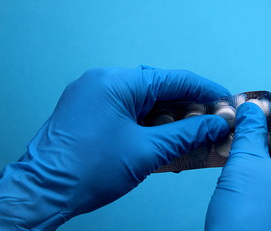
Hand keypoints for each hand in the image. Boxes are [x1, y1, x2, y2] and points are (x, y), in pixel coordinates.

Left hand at [0, 65, 230, 229]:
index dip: (204, 90)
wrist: (44, 193)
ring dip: (169, 118)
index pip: (173, 79)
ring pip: (144, 101)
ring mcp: (95, 96)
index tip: (225, 101)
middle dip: (187, 107)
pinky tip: (165, 138)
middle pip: (159, 89)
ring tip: (192, 133)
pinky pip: (129, 111)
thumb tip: (216, 124)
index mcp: (116, 82)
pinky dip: (149, 123)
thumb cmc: (88, 171)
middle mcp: (104, 82)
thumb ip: (186, 134)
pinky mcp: (91, 111)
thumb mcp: (147, 151)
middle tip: (211, 121)